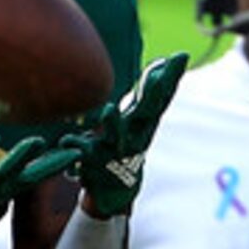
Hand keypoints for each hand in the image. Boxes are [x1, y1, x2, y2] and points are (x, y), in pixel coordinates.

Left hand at [69, 53, 186, 218]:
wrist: (115, 192)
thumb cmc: (124, 148)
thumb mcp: (137, 122)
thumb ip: (147, 97)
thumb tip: (162, 65)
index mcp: (143, 123)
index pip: (161, 96)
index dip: (170, 77)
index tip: (181, 55)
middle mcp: (134, 134)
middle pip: (147, 111)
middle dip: (155, 92)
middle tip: (161, 71)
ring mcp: (115, 150)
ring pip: (114, 135)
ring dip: (112, 123)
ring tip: (109, 109)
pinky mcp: (95, 164)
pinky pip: (82, 152)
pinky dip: (74, 145)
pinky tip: (67, 140)